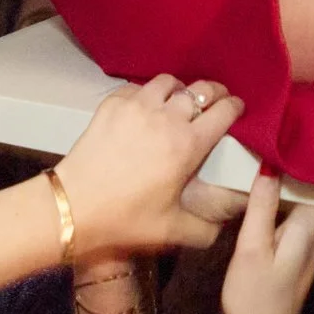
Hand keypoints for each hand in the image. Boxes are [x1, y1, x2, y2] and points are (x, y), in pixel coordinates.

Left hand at [55, 76, 242, 256]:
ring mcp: (137, 106)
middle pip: (201, 89)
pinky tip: (145, 108)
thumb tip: (223, 223)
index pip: (224, 112)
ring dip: (180, 89)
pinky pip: (138, 87)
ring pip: (169, 82)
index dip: (235, 107)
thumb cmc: (127, 219)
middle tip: (216, 101)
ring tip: (179, 101)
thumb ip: (207, 229)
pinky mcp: (113, 103)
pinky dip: (147, 93)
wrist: (76, 206)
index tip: (237, 109)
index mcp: (187, 145)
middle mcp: (166, 117)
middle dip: (214, 93)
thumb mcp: (173, 231)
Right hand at [220, 176, 313, 313]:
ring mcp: (311, 250)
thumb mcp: (250, 248)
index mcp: (308, 230)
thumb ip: (261, 208)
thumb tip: (270, 168)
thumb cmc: (254, 296)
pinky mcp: (301, 258)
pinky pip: (309, 221)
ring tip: (305, 159)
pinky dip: (305, 204)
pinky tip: (291, 196)